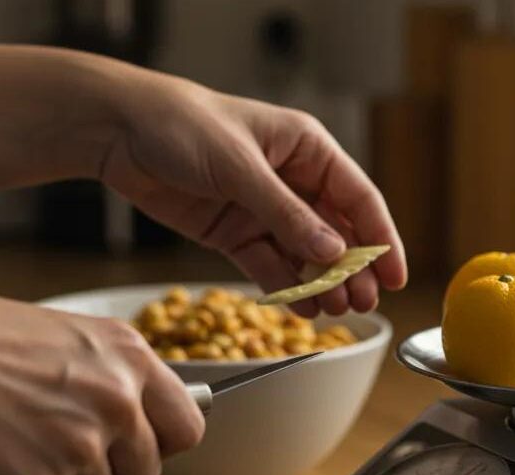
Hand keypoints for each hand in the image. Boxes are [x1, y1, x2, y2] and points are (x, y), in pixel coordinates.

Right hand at [0, 289, 204, 474]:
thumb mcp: (67, 337)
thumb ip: (109, 374)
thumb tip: (133, 406)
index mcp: (130, 358)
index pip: (187, 425)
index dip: (161, 441)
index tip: (142, 444)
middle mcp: (118, 402)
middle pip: (146, 471)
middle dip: (109, 469)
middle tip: (65, 449)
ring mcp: (84, 446)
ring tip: (18, 444)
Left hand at [99, 73, 406, 316]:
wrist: (118, 131)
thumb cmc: (183, 124)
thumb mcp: (240, 167)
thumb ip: (287, 214)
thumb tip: (333, 253)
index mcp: (307, 149)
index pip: (358, 198)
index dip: (381, 238)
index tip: (395, 276)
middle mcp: (293, 180)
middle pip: (337, 232)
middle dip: (352, 269)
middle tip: (363, 303)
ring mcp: (264, 209)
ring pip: (305, 254)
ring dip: (320, 283)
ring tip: (332, 309)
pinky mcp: (236, 232)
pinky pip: (270, 265)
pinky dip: (285, 287)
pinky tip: (300, 306)